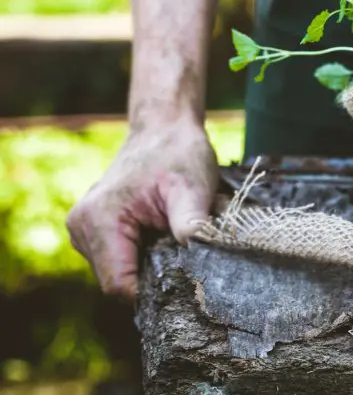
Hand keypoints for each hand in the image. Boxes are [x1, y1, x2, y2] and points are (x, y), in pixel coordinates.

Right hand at [66, 119, 218, 296]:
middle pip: (118, 282)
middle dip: (154, 274)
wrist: (164, 129)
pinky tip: (160, 232)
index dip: (154, 291)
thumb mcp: (193, 189)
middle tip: (183, 249)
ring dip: (149, 263)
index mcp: (99, 220)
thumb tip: (201, 261)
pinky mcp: (94, 230)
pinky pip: (119, 258)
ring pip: (119, 272)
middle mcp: (82, 228)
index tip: (185, 280)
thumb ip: (192, 226)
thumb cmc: (179, 155)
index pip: (119, 286)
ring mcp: (83, 230)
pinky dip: (142, 253)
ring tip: (171, 233)